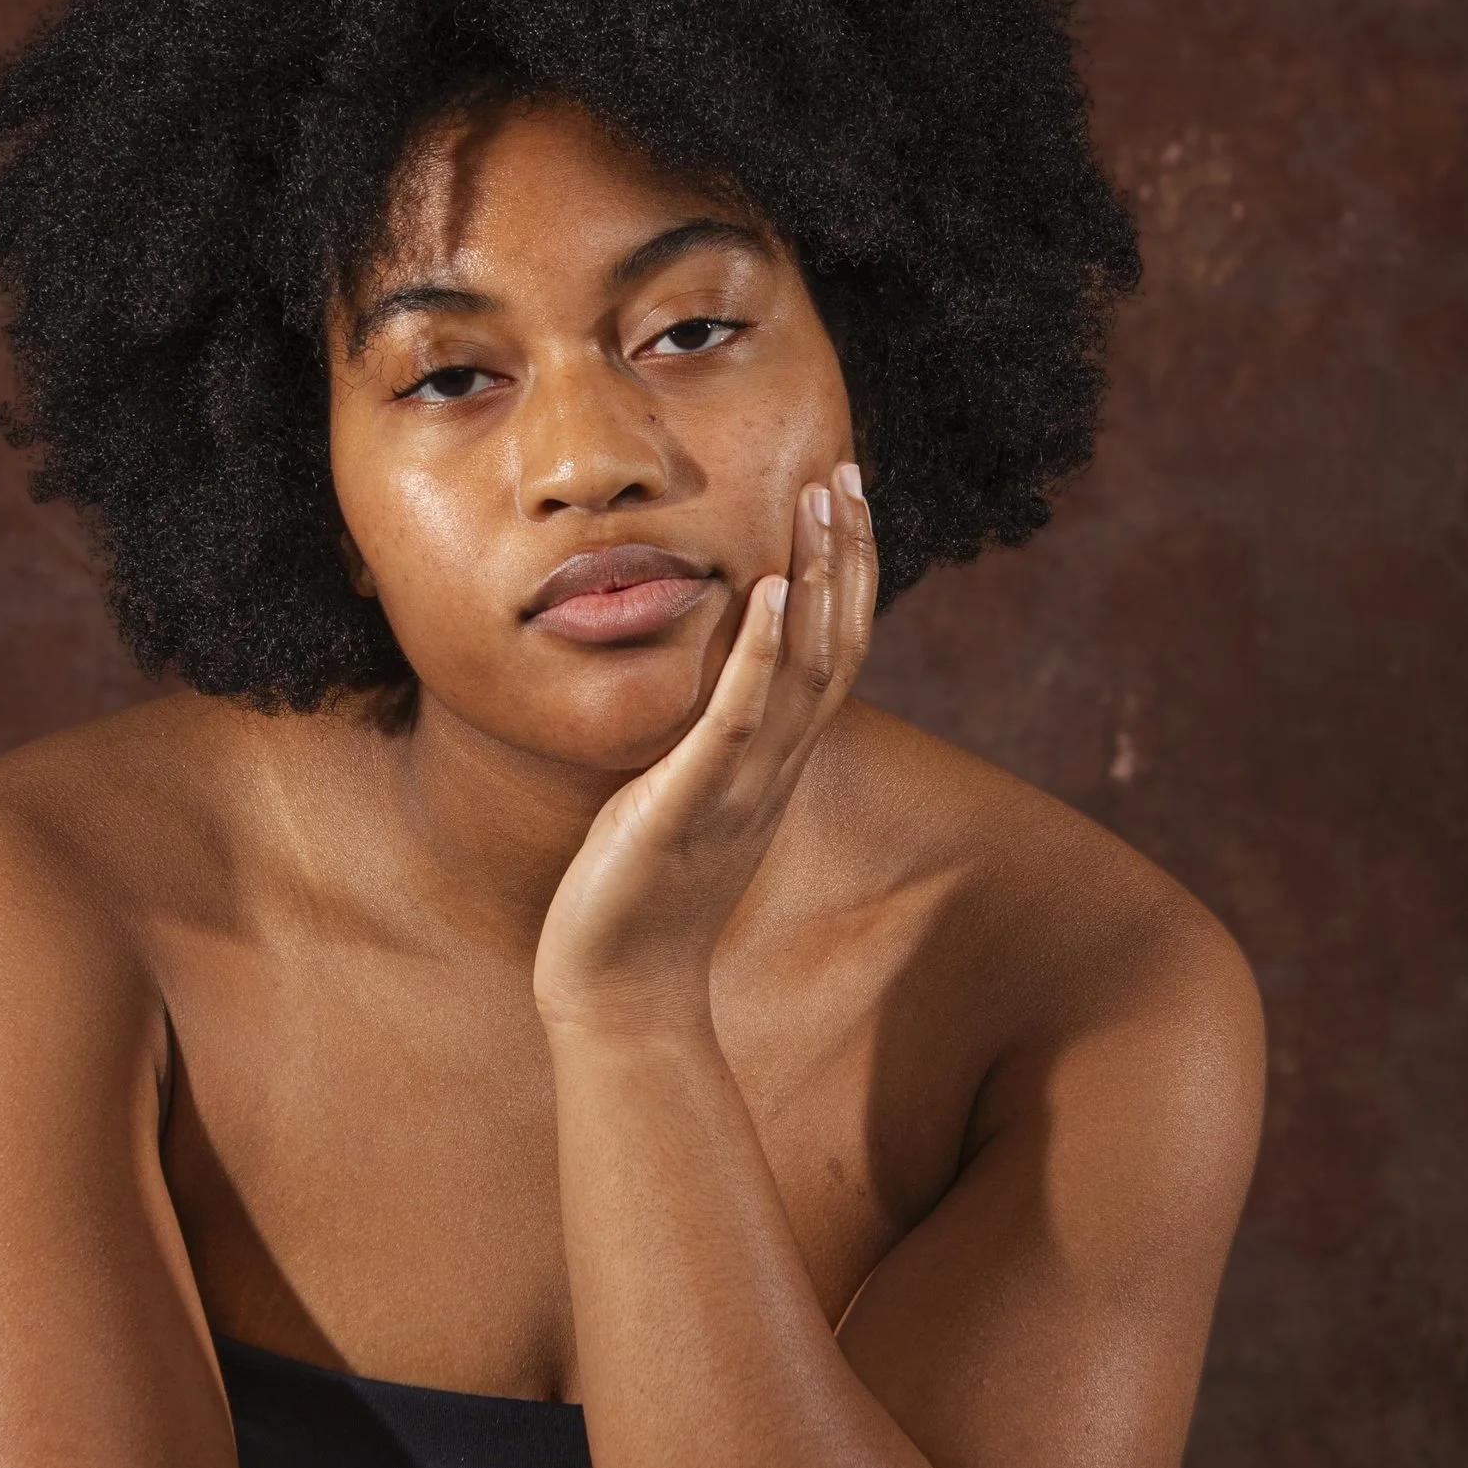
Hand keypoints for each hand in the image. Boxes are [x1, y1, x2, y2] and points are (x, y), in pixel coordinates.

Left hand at [533, 465, 877, 1028]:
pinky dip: (759, 655)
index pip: (832, 653)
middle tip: (846, 472)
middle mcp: (774, 771)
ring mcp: (740, 789)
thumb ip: (710, 746)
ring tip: (819, 502)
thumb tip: (710, 688)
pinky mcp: (688, 807)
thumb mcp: (686, 803)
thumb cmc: (640, 901)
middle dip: (845, 554)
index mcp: (774, 767)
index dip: (846, 575)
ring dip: (816, 578)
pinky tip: (765, 591)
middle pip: (837, 645)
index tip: (844, 500)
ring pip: (805, 670)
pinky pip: (737, 722)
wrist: (621, 995)